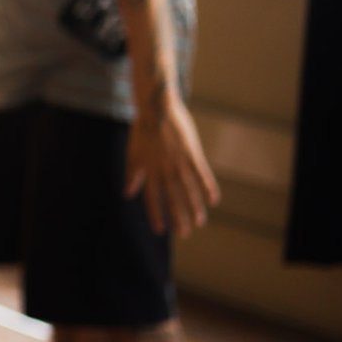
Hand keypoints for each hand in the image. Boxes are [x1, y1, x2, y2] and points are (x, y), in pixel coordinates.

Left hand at [124, 84, 220, 237]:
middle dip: (178, 217)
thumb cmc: (142, 131)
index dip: (156, 214)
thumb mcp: (133, 153)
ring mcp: (178, 161)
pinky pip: (201, 173)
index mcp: (148, 170)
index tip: (161, 230)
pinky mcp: (191, 152)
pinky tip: (214, 200)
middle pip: (171, 198)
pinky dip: (207, 187)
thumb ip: (132, 175)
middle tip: (184, 234)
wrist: (156, 107)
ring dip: (194, 207)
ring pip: (187, 189)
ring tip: (200, 222)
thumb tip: (127, 194)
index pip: (152, 198)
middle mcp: (163, 169)